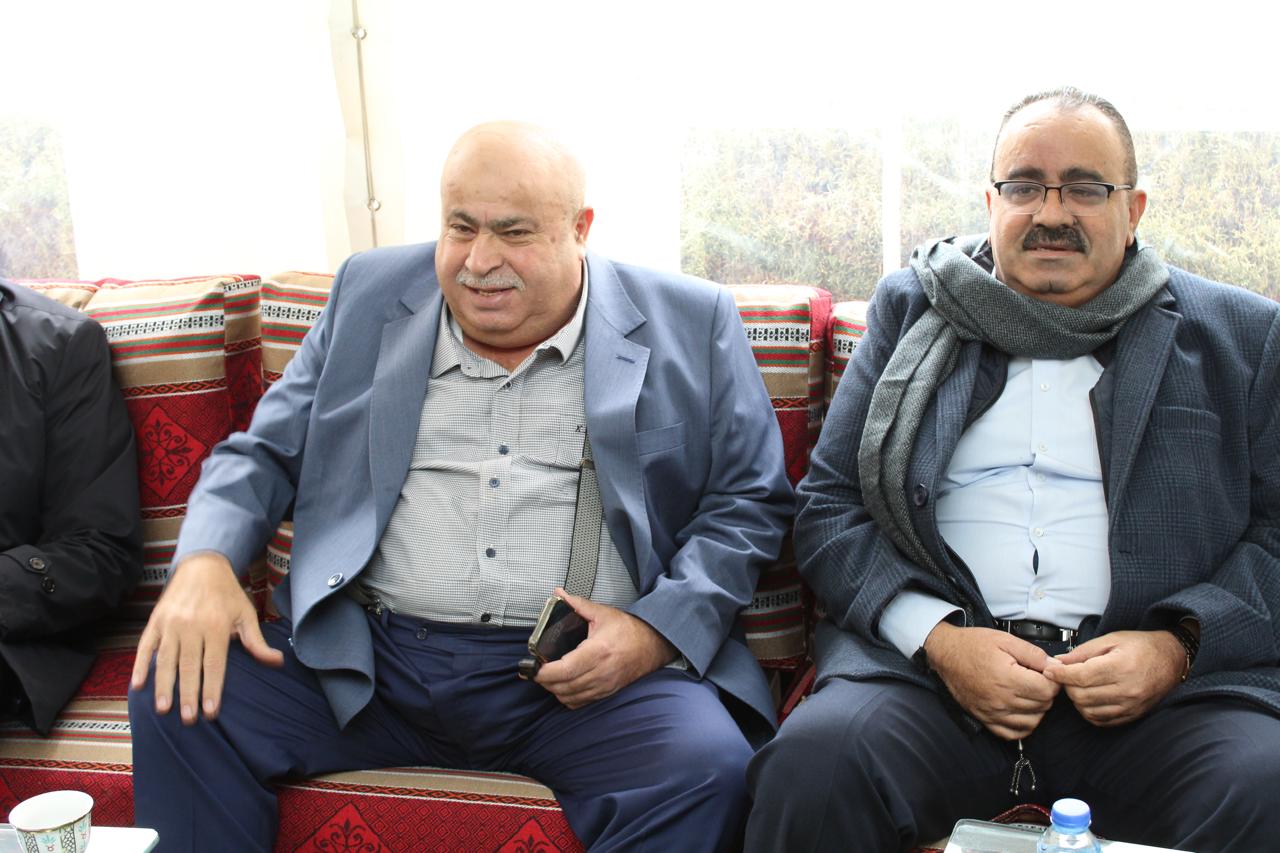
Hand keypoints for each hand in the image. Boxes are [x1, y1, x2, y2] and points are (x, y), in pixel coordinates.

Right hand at [129, 552, 283, 723]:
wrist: (202, 566)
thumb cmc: (227, 594)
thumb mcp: (246, 614)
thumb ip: (256, 641)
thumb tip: (277, 662)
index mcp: (216, 626)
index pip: (214, 665)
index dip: (212, 689)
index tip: (211, 712)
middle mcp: (192, 626)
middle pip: (189, 667)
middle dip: (188, 695)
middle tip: (188, 719)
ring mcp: (170, 624)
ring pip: (166, 660)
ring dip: (164, 686)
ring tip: (163, 709)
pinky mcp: (155, 621)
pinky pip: (145, 647)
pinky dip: (140, 665)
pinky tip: (137, 685)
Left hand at [534, 588, 677, 708]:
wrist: (652, 645)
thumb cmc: (629, 630)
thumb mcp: (603, 613)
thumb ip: (577, 604)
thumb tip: (558, 594)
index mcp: (598, 651)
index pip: (565, 670)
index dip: (545, 672)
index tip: (535, 667)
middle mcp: (601, 672)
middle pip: (563, 686)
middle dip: (545, 681)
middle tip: (537, 670)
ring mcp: (604, 686)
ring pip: (569, 697)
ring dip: (555, 689)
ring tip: (549, 677)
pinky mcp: (606, 693)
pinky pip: (580, 703)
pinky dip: (567, 697)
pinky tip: (564, 686)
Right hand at [923, 622, 1060, 739]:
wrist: (946, 654)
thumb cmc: (973, 645)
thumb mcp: (1005, 639)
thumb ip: (1033, 653)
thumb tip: (1054, 666)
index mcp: (1007, 678)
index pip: (1047, 690)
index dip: (1053, 680)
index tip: (1047, 673)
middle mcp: (1000, 699)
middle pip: (1042, 705)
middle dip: (1046, 692)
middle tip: (1037, 679)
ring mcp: (992, 712)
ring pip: (1032, 721)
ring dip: (1037, 708)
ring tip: (1029, 692)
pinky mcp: (985, 719)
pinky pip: (1013, 733)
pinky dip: (1023, 725)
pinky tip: (1022, 710)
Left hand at [1042, 630, 1184, 725]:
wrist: (1171, 660)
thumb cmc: (1142, 646)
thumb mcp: (1111, 639)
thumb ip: (1083, 652)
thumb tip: (1058, 662)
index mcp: (1121, 666)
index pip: (1080, 677)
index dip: (1060, 674)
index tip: (1049, 670)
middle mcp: (1127, 689)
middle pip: (1081, 696)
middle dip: (1067, 686)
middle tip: (1066, 675)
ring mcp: (1131, 706)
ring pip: (1088, 711)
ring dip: (1077, 699)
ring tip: (1079, 685)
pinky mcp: (1132, 715)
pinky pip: (1101, 721)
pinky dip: (1089, 711)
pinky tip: (1090, 698)